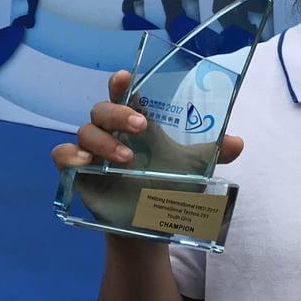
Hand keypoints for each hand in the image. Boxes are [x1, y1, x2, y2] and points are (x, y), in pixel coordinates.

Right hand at [51, 70, 244, 170]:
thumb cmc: (166, 186)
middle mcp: (111, 132)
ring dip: (102, 141)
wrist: (150, 225)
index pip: (125, 95)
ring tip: (126, 159)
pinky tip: (85, 164)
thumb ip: (213, 154)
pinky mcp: (78, 174)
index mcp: (136, 123)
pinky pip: (62, 155)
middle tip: (139, 127)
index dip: (121, 83)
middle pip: (102, 109)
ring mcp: (92, 152)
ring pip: (85, 130)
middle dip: (117, 114)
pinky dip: (70, 156)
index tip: (124, 76)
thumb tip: (238, 142)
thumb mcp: (192, 170)